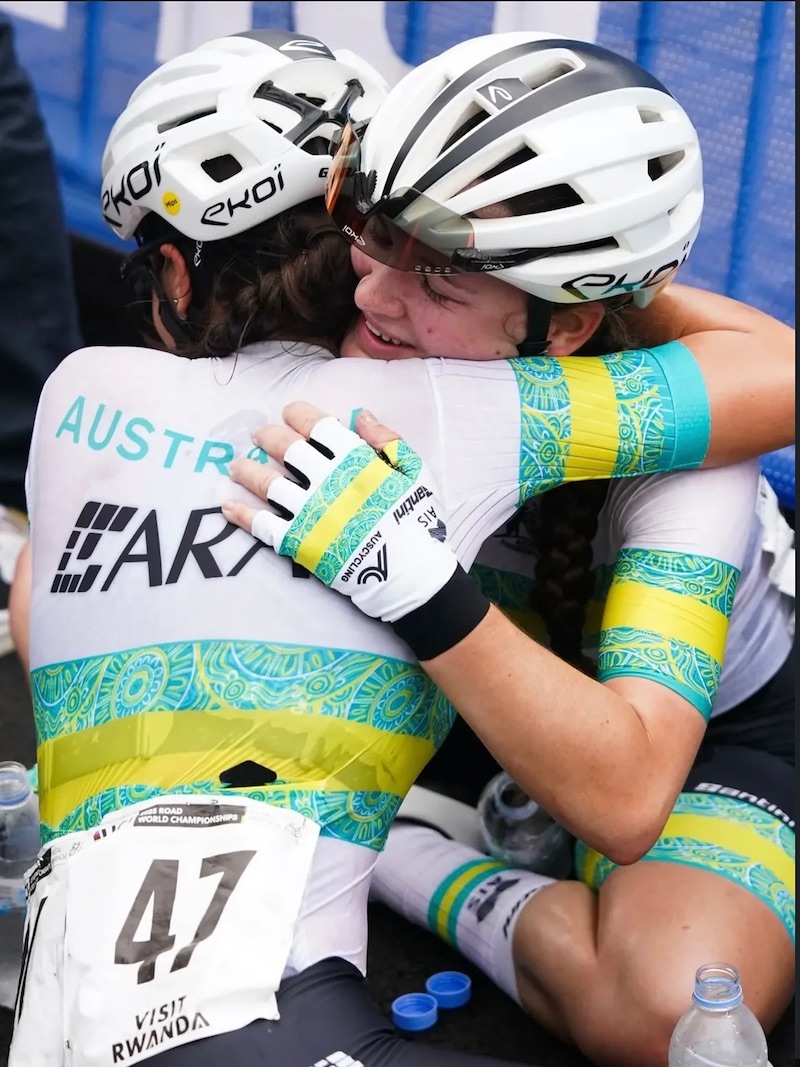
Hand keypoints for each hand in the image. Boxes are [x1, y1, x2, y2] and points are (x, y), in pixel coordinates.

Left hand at [223, 402, 457, 623]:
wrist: (409, 575)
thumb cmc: (416, 521)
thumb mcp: (414, 472)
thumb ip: (388, 440)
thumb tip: (360, 414)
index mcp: (355, 460)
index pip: (317, 425)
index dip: (298, 414)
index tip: (288, 413)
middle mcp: (327, 481)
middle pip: (285, 448)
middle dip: (268, 436)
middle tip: (258, 434)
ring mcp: (309, 512)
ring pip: (266, 483)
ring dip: (247, 470)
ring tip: (236, 465)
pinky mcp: (298, 542)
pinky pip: (261, 524)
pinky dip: (241, 513)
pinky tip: (226, 505)